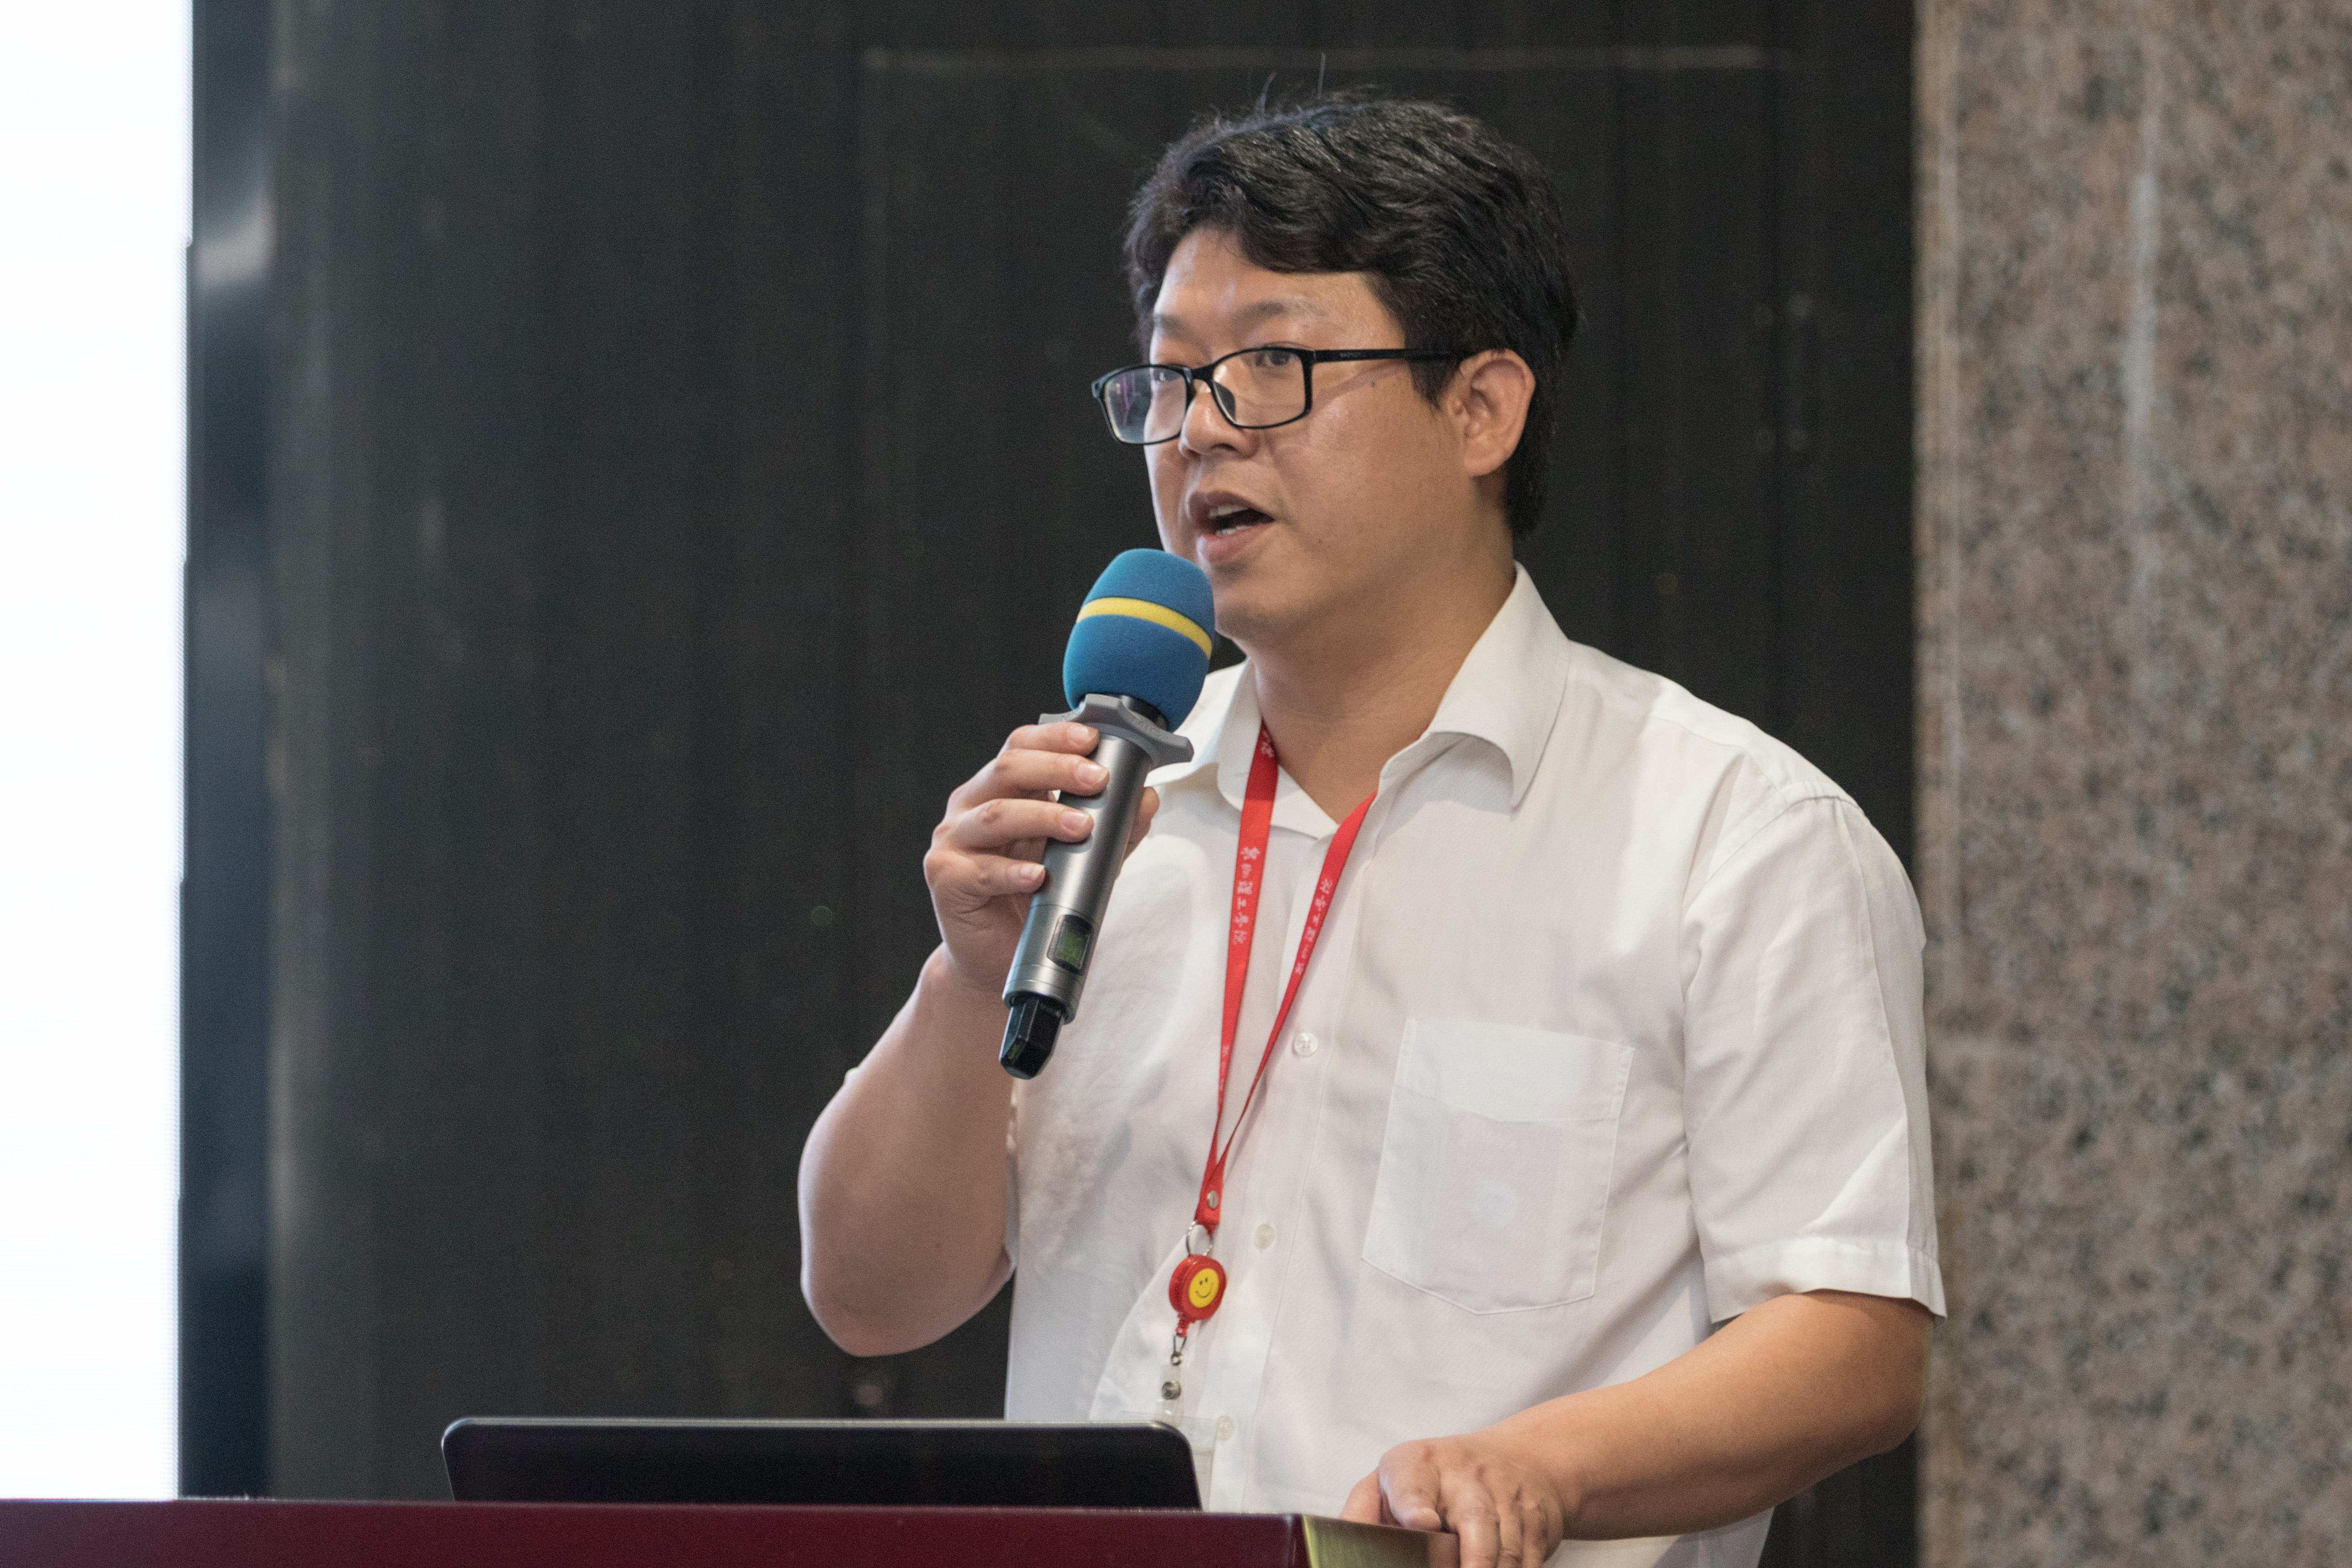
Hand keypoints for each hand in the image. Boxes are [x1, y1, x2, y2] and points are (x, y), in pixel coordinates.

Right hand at [923, 721, 1159, 996]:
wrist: (996, 958)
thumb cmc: (1034, 898)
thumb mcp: (1081, 857)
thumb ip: (1113, 828)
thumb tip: (1147, 798)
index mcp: (998, 789)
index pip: (1022, 746)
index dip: (1055, 737)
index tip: (1093, 739)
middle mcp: (970, 807)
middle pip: (1007, 770)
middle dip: (1057, 769)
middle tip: (1097, 779)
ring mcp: (953, 842)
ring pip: (996, 815)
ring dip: (1043, 816)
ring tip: (1082, 826)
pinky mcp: (947, 880)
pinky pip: (981, 871)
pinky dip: (1013, 872)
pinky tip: (1038, 876)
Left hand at [1343, 1431, 1571, 1567]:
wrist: (1522, 1459)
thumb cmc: (1441, 1478)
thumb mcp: (1395, 1481)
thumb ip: (1363, 1515)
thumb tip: (1337, 1550)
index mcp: (1417, 1465)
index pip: (1411, 1483)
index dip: (1414, 1506)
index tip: (1420, 1523)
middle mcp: (1467, 1475)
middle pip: (1474, 1523)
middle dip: (1471, 1562)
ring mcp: (1508, 1493)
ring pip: (1506, 1550)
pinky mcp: (1538, 1517)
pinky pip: (1529, 1558)